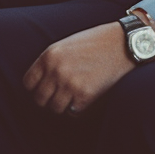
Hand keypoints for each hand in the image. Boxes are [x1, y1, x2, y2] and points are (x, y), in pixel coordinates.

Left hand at [23, 22, 137, 114]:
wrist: (126, 42)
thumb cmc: (98, 41)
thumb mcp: (68, 43)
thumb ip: (52, 61)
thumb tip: (40, 83)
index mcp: (49, 55)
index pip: (28, 83)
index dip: (37, 87)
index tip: (47, 87)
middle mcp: (56, 70)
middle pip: (39, 99)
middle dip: (49, 98)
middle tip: (62, 94)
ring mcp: (70, 83)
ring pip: (54, 108)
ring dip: (64, 105)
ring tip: (76, 95)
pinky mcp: (85, 95)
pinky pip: (72, 112)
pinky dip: (78, 108)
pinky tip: (87, 96)